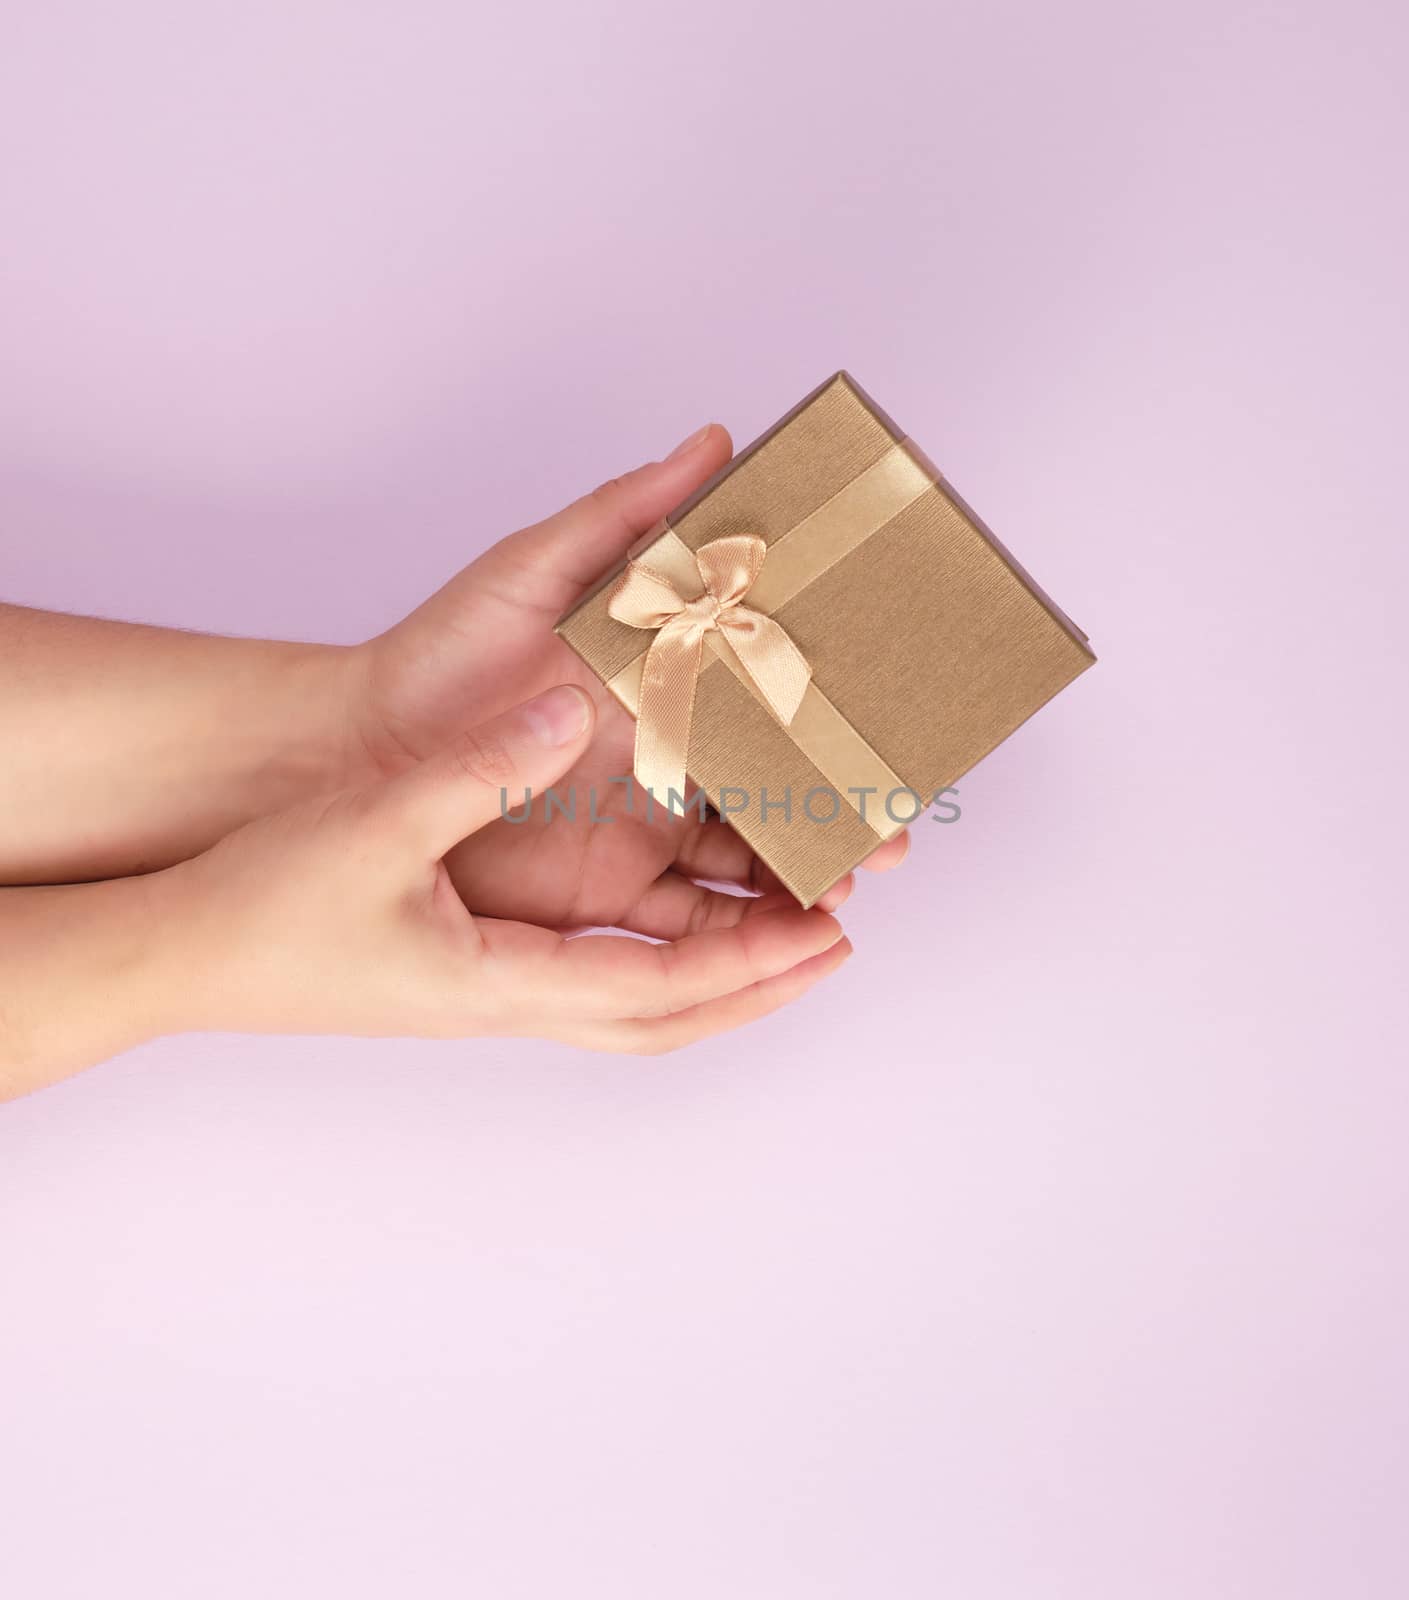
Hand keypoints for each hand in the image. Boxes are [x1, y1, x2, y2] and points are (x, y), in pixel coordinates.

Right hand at [151, 685, 850, 1055]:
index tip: (828, 935)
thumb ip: (479, 768)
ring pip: (636, 1004)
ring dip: (717, 976)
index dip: (752, 964)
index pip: (660, 988)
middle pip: (667, 1016)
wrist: (186, 953)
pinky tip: (670, 921)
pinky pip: (596, 977)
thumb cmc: (265, 905)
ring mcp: (492, 990)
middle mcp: (509, 999)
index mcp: (499, 981)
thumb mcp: (375, 825)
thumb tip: (569, 719)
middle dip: (760, 983)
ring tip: (780, 932)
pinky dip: (659, 961)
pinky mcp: (473, 968)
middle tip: (838, 938)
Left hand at [349, 424, 908, 935]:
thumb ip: (624, 514)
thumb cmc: (443, 654)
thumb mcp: (534, 568)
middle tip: (887, 836)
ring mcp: (643, 829)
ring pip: (748, 861)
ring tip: (849, 885)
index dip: (832, 726)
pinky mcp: (607, 889)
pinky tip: (785, 928)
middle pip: (779, 793)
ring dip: (804, 876)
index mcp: (670, 686)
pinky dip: (743, 927)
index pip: (774, 707)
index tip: (889, 739)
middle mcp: (670, 761)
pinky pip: (690, 918)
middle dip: (840, 817)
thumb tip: (713, 442)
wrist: (364, 753)